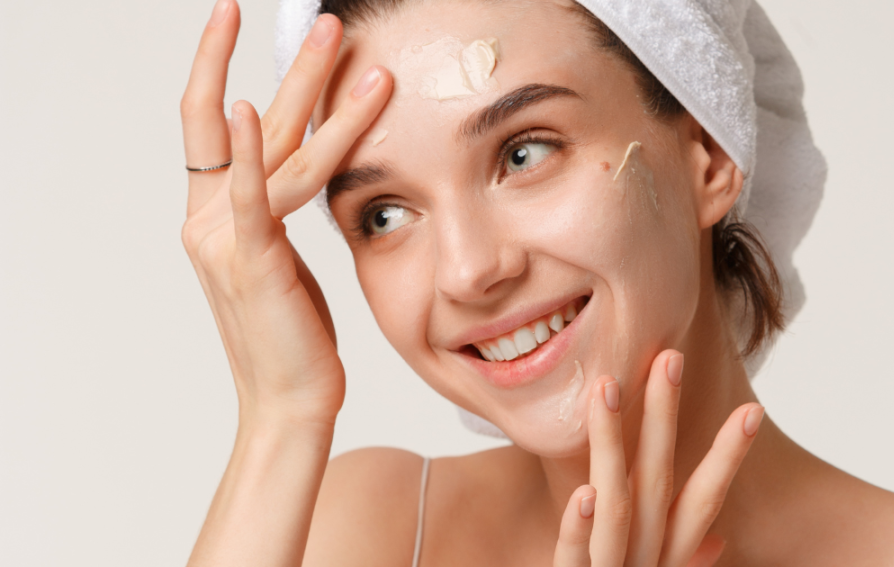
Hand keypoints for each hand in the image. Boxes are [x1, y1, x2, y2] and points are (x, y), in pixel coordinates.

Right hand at [179, 1, 393, 424]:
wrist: (290, 399)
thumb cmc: (294, 334)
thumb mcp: (284, 261)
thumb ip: (279, 214)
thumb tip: (301, 171)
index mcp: (218, 217)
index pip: (215, 125)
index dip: (220, 66)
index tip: (237, 20)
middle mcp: (212, 219)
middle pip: (249, 120)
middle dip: (289, 67)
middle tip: (323, 21)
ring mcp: (225, 239)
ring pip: (274, 150)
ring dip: (308, 90)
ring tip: (338, 43)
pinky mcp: (251, 262)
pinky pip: (252, 199)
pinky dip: (251, 154)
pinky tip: (252, 111)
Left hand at [553, 350, 763, 566]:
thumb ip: (682, 561)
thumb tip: (717, 541)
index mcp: (664, 557)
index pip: (704, 501)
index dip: (728, 456)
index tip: (753, 408)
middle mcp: (645, 563)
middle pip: (658, 484)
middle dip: (664, 418)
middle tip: (670, 356)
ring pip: (616, 508)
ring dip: (611, 445)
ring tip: (607, 387)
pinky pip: (572, 559)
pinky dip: (578, 528)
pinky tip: (583, 493)